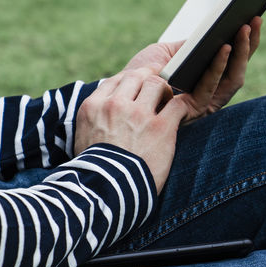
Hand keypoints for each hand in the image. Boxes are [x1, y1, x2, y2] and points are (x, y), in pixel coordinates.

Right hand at [74, 68, 184, 192]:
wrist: (105, 191)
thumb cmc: (94, 170)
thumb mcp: (82, 139)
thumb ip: (94, 121)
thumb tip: (103, 117)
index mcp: (93, 106)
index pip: (115, 80)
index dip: (130, 80)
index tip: (138, 84)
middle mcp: (115, 105)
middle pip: (137, 76)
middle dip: (150, 77)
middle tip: (159, 83)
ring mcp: (138, 114)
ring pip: (157, 84)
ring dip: (166, 90)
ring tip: (169, 100)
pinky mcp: (161, 127)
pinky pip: (178, 105)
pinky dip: (183, 106)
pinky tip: (183, 113)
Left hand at [124, 17, 261, 123]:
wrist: (118, 92)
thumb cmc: (141, 72)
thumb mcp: (167, 52)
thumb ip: (190, 44)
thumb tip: (214, 30)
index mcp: (208, 79)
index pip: (234, 60)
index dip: (247, 41)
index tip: (255, 17)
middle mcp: (211, 93)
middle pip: (239, 69)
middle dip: (249, 44)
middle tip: (255, 19)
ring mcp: (205, 103)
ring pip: (232, 79)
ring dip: (240, 53)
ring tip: (243, 29)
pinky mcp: (194, 109)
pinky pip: (211, 87)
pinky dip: (219, 66)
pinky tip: (224, 46)